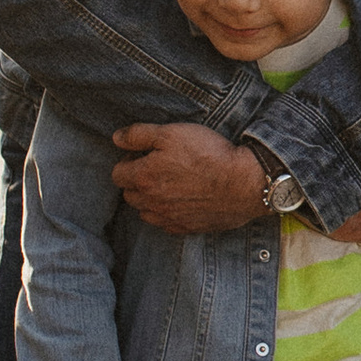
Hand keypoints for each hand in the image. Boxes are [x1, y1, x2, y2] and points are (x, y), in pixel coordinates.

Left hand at [113, 123, 267, 228]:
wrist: (244, 182)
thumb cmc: (208, 154)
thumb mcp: (172, 132)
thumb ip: (139, 134)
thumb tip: (116, 138)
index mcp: (143, 177)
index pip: (117, 174)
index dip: (129, 161)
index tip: (146, 155)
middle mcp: (151, 202)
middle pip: (129, 194)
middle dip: (138, 181)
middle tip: (159, 168)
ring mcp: (168, 218)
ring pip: (146, 211)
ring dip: (151, 200)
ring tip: (172, 184)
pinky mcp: (185, 228)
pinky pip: (166, 224)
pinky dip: (168, 214)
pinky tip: (184, 200)